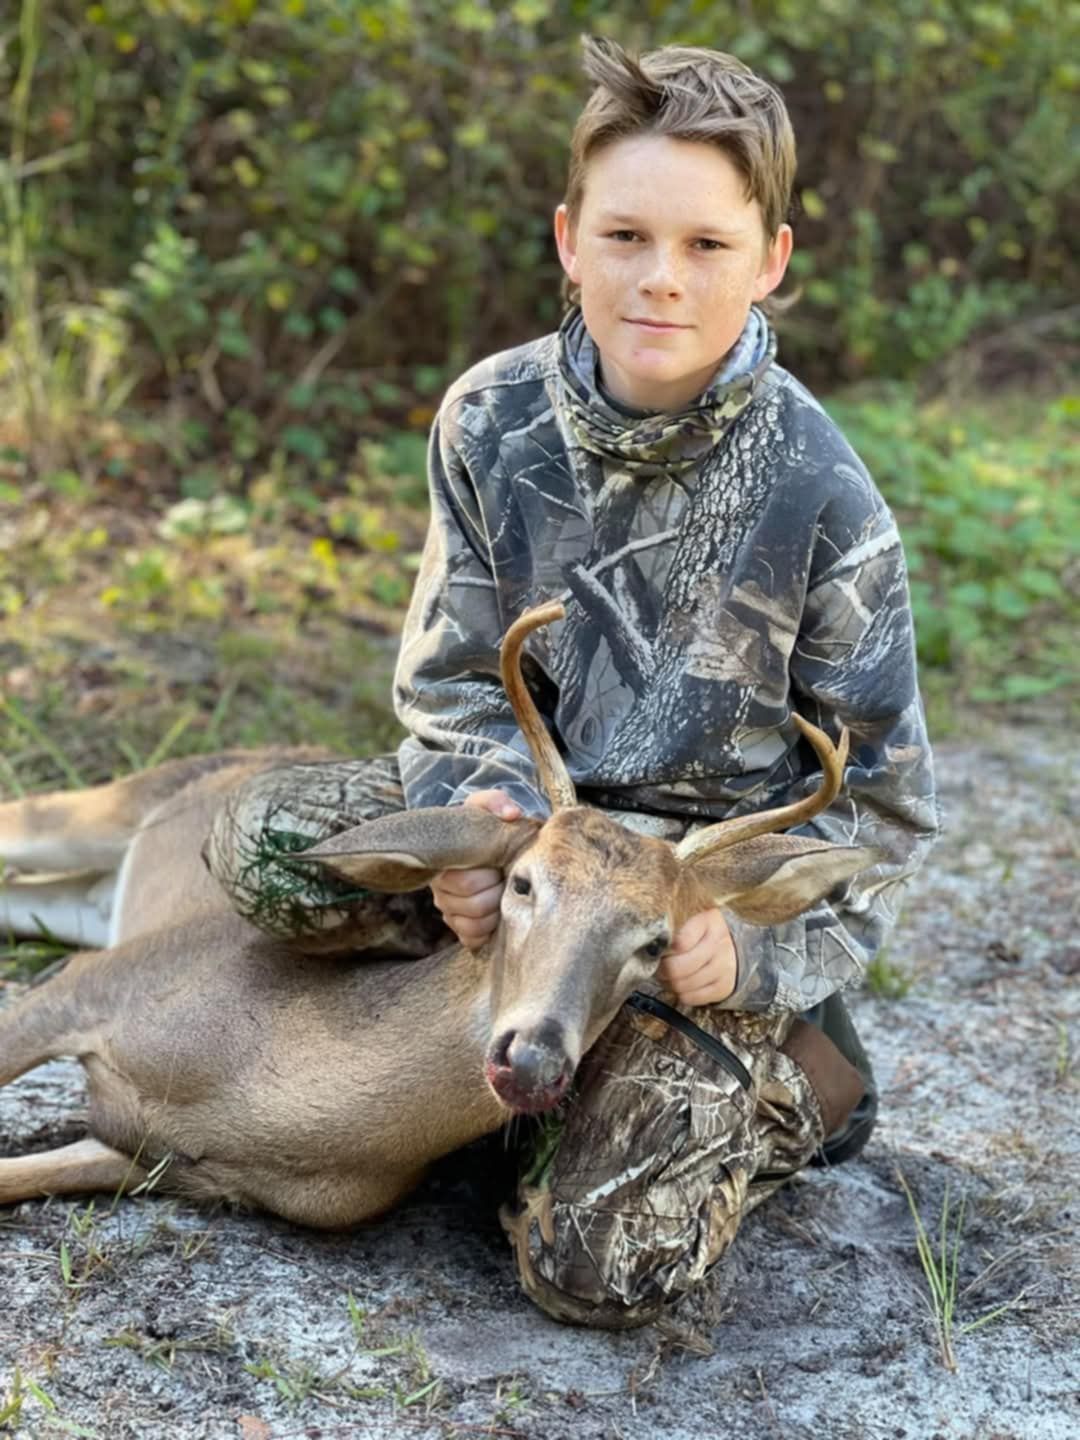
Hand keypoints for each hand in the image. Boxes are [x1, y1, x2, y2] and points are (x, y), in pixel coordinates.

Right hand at [430, 789, 521, 949]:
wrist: (489, 844)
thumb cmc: (487, 826)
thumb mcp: (490, 806)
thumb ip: (498, 802)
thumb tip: (511, 814)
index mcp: (445, 862)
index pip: (465, 883)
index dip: (489, 878)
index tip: (501, 865)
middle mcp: (441, 889)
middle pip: (469, 905)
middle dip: (495, 894)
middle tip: (505, 879)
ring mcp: (449, 910)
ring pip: (470, 925)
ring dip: (493, 913)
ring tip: (503, 894)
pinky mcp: (459, 927)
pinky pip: (471, 939)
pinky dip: (487, 931)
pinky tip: (497, 915)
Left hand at [658, 907, 736, 1006]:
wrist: (736, 949)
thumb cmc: (705, 935)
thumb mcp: (694, 922)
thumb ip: (675, 930)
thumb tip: (652, 948)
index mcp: (710, 922)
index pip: (680, 940)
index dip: (664, 949)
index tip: (658, 950)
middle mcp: (720, 945)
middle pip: (677, 967)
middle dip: (662, 970)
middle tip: (658, 967)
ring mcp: (724, 968)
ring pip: (682, 984)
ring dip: (669, 983)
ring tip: (669, 976)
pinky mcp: (723, 987)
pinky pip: (691, 998)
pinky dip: (681, 994)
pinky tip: (682, 984)